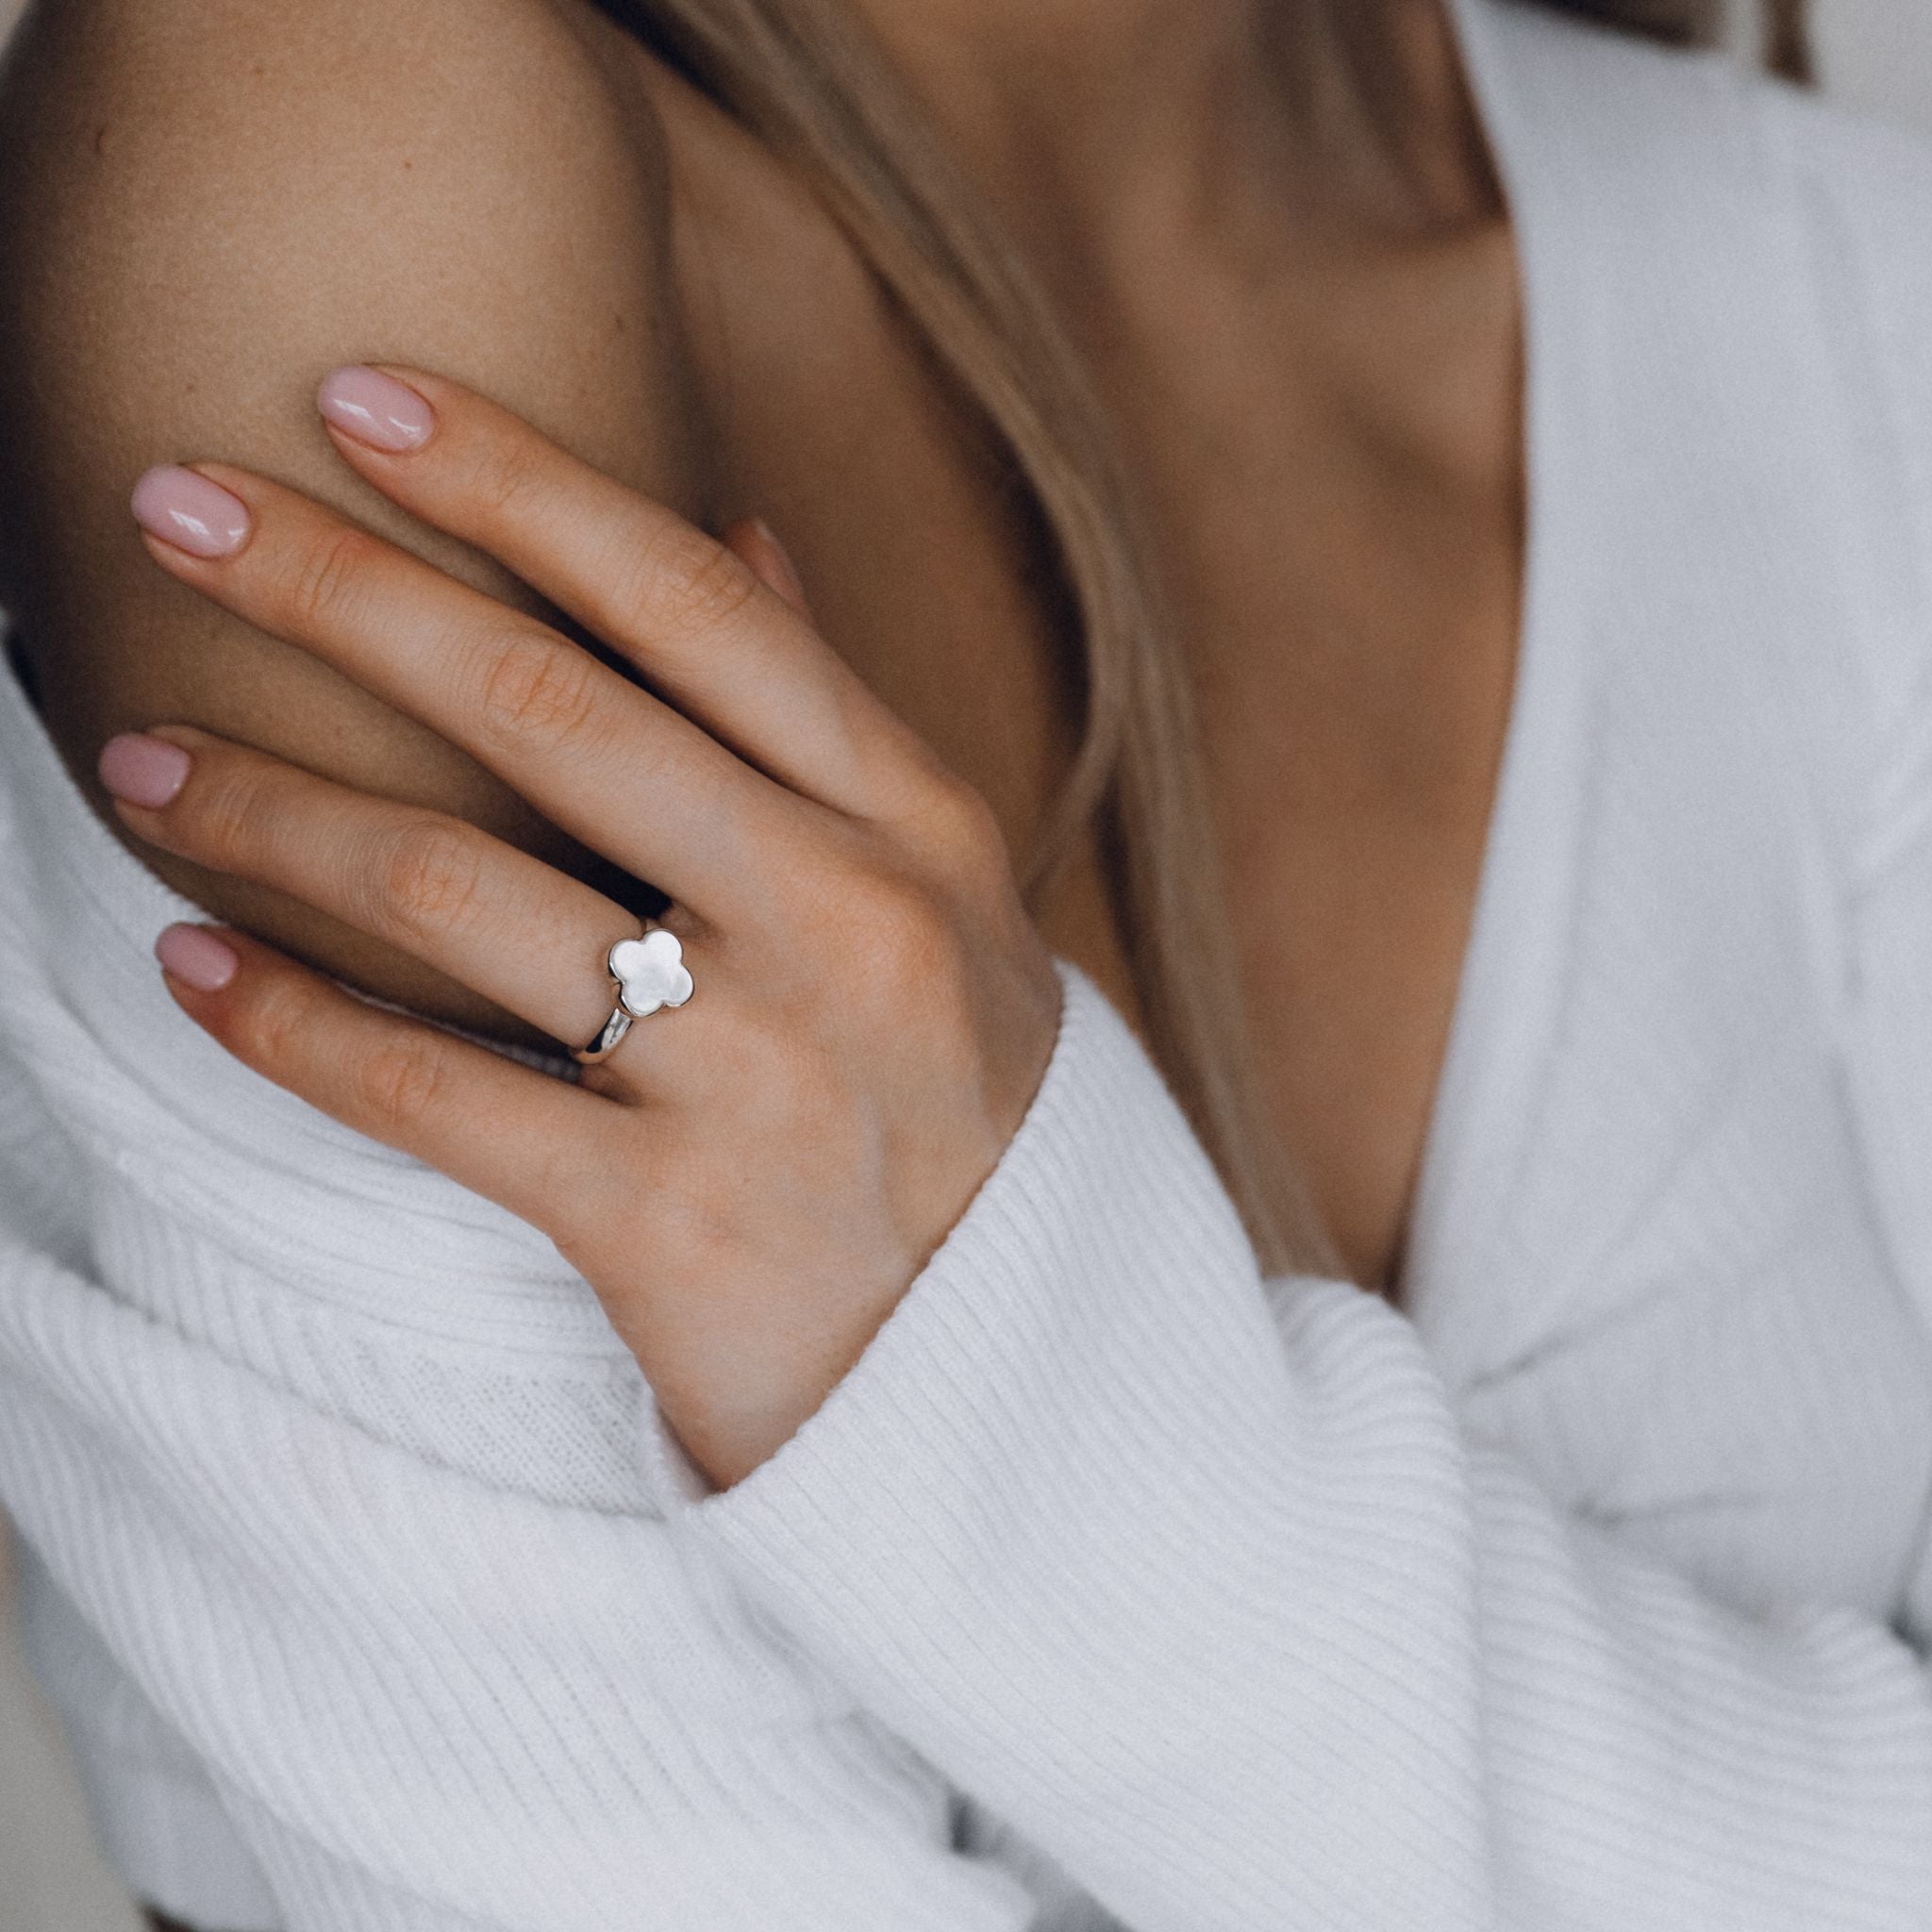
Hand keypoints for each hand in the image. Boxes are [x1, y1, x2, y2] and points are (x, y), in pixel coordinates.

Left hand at [104, 365, 1063, 1488]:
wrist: (1011, 1366)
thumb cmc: (959, 1099)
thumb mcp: (948, 893)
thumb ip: (833, 712)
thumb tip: (738, 521)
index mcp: (913, 821)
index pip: (698, 606)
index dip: (520, 481)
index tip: (359, 399)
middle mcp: (845, 919)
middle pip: (556, 707)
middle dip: (343, 587)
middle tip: (171, 500)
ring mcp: (759, 1073)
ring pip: (459, 892)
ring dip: (270, 808)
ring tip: (140, 754)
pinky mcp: (665, 1223)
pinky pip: (428, 1094)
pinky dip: (287, 1022)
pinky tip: (191, 965)